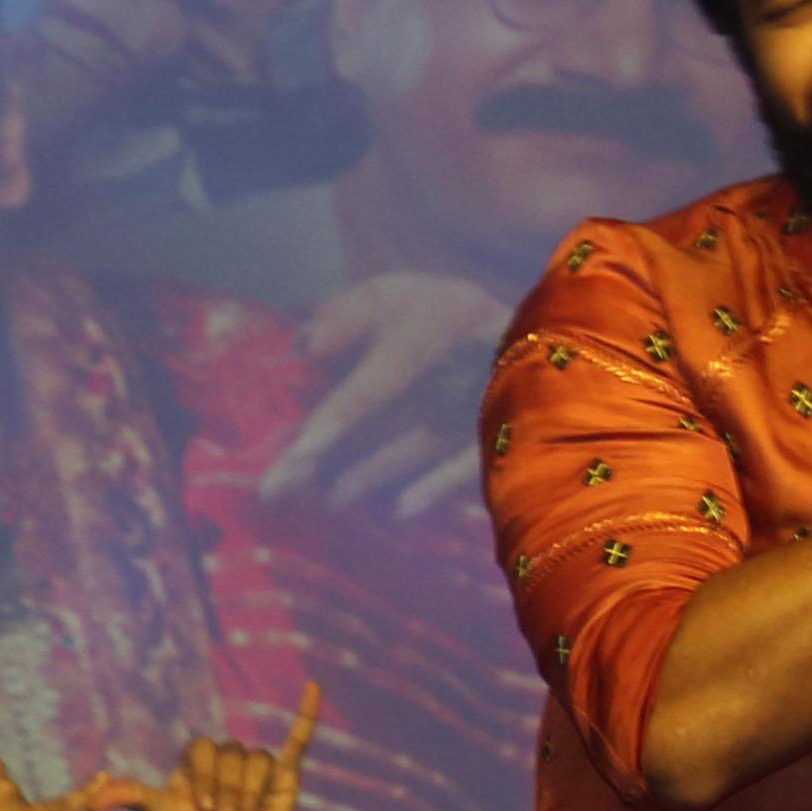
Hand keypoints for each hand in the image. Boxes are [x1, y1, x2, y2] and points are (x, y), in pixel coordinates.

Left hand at [78, 681, 317, 810]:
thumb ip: (130, 798)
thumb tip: (91, 802)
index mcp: (198, 761)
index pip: (202, 748)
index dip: (204, 777)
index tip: (202, 809)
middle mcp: (228, 759)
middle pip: (232, 754)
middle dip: (228, 792)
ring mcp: (257, 767)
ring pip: (257, 761)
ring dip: (249, 793)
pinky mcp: (285, 776)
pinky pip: (298, 739)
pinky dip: (307, 714)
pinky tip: (313, 688)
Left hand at [262, 276, 498, 517]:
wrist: (528, 331)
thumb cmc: (436, 315)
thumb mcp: (388, 298)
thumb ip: (342, 319)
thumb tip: (300, 350)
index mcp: (433, 319)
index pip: (377, 381)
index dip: (338, 418)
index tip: (297, 453)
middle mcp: (463, 358)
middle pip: (391, 417)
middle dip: (335, 454)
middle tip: (283, 487)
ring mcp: (490, 396)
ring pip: (422, 445)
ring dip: (373, 474)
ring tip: (332, 499)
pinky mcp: (510, 426)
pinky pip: (470, 464)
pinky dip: (437, 488)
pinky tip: (401, 512)